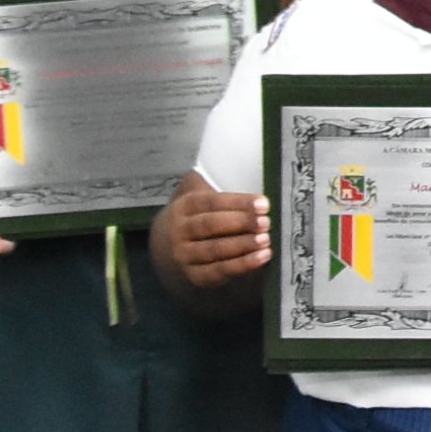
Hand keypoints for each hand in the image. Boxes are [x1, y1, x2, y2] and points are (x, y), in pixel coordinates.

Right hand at [154, 174, 269, 286]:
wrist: (164, 251)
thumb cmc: (192, 217)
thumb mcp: (193, 195)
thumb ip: (208, 180)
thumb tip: (229, 155)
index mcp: (183, 207)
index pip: (210, 203)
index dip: (237, 203)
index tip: (263, 203)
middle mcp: (180, 231)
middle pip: (210, 226)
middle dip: (241, 223)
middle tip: (266, 222)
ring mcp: (185, 256)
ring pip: (214, 250)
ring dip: (243, 245)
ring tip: (266, 240)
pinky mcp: (195, 276)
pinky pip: (219, 271)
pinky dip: (241, 266)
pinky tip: (261, 258)